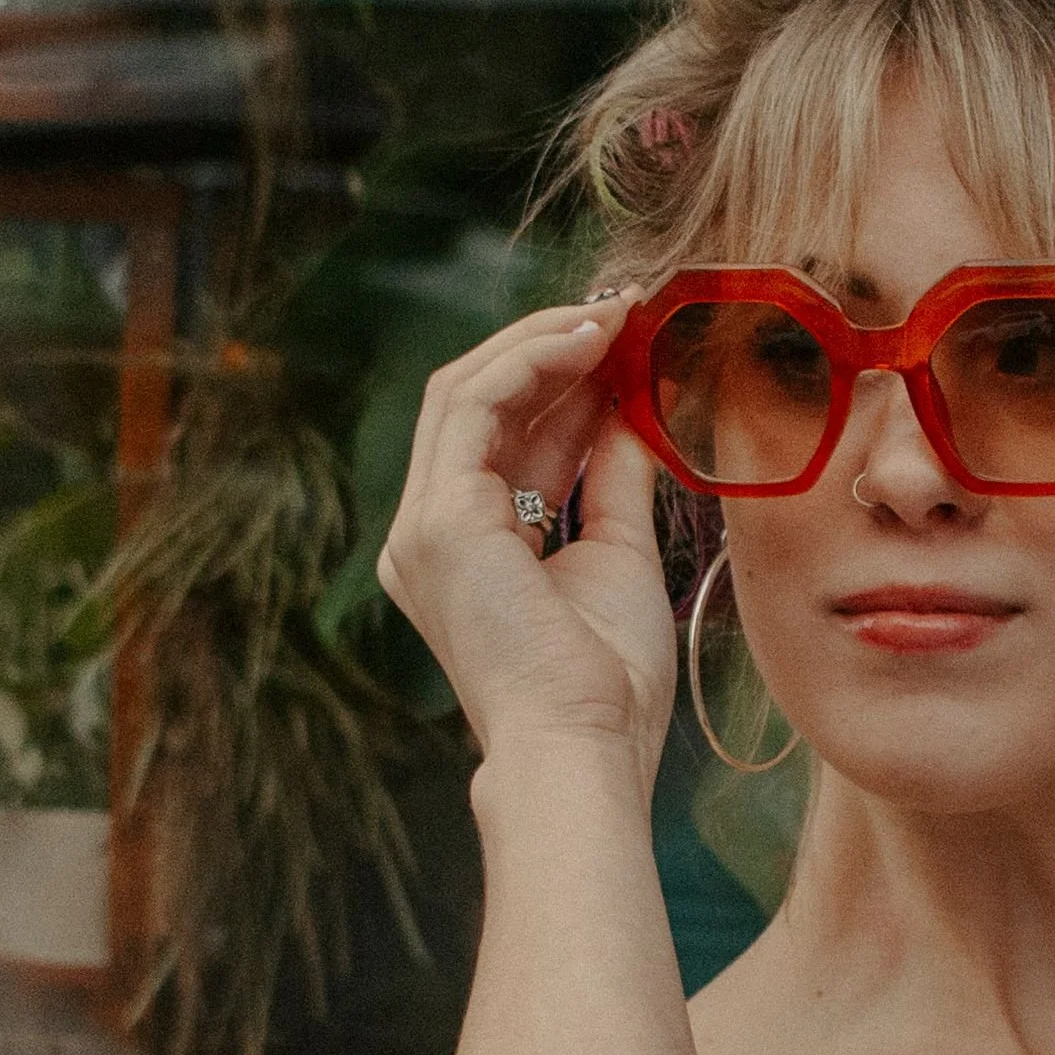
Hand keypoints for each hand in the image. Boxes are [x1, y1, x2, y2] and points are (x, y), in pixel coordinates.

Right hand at [376, 295, 676, 772]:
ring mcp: (422, 525)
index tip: (626, 342)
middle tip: (621, 307)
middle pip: (477, 403)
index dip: (563, 381)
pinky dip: (529, 363)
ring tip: (613, 313)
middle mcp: (427, 533)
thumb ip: (615, 479)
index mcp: (466, 549)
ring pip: (465, 391)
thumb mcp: (619, 555)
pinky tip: (588, 341)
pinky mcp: (436, 520)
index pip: (506, 436)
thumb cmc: (606, 682)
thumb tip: (631, 409)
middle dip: (548, 348)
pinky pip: (471, 406)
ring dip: (541, 343)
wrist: (583, 746)